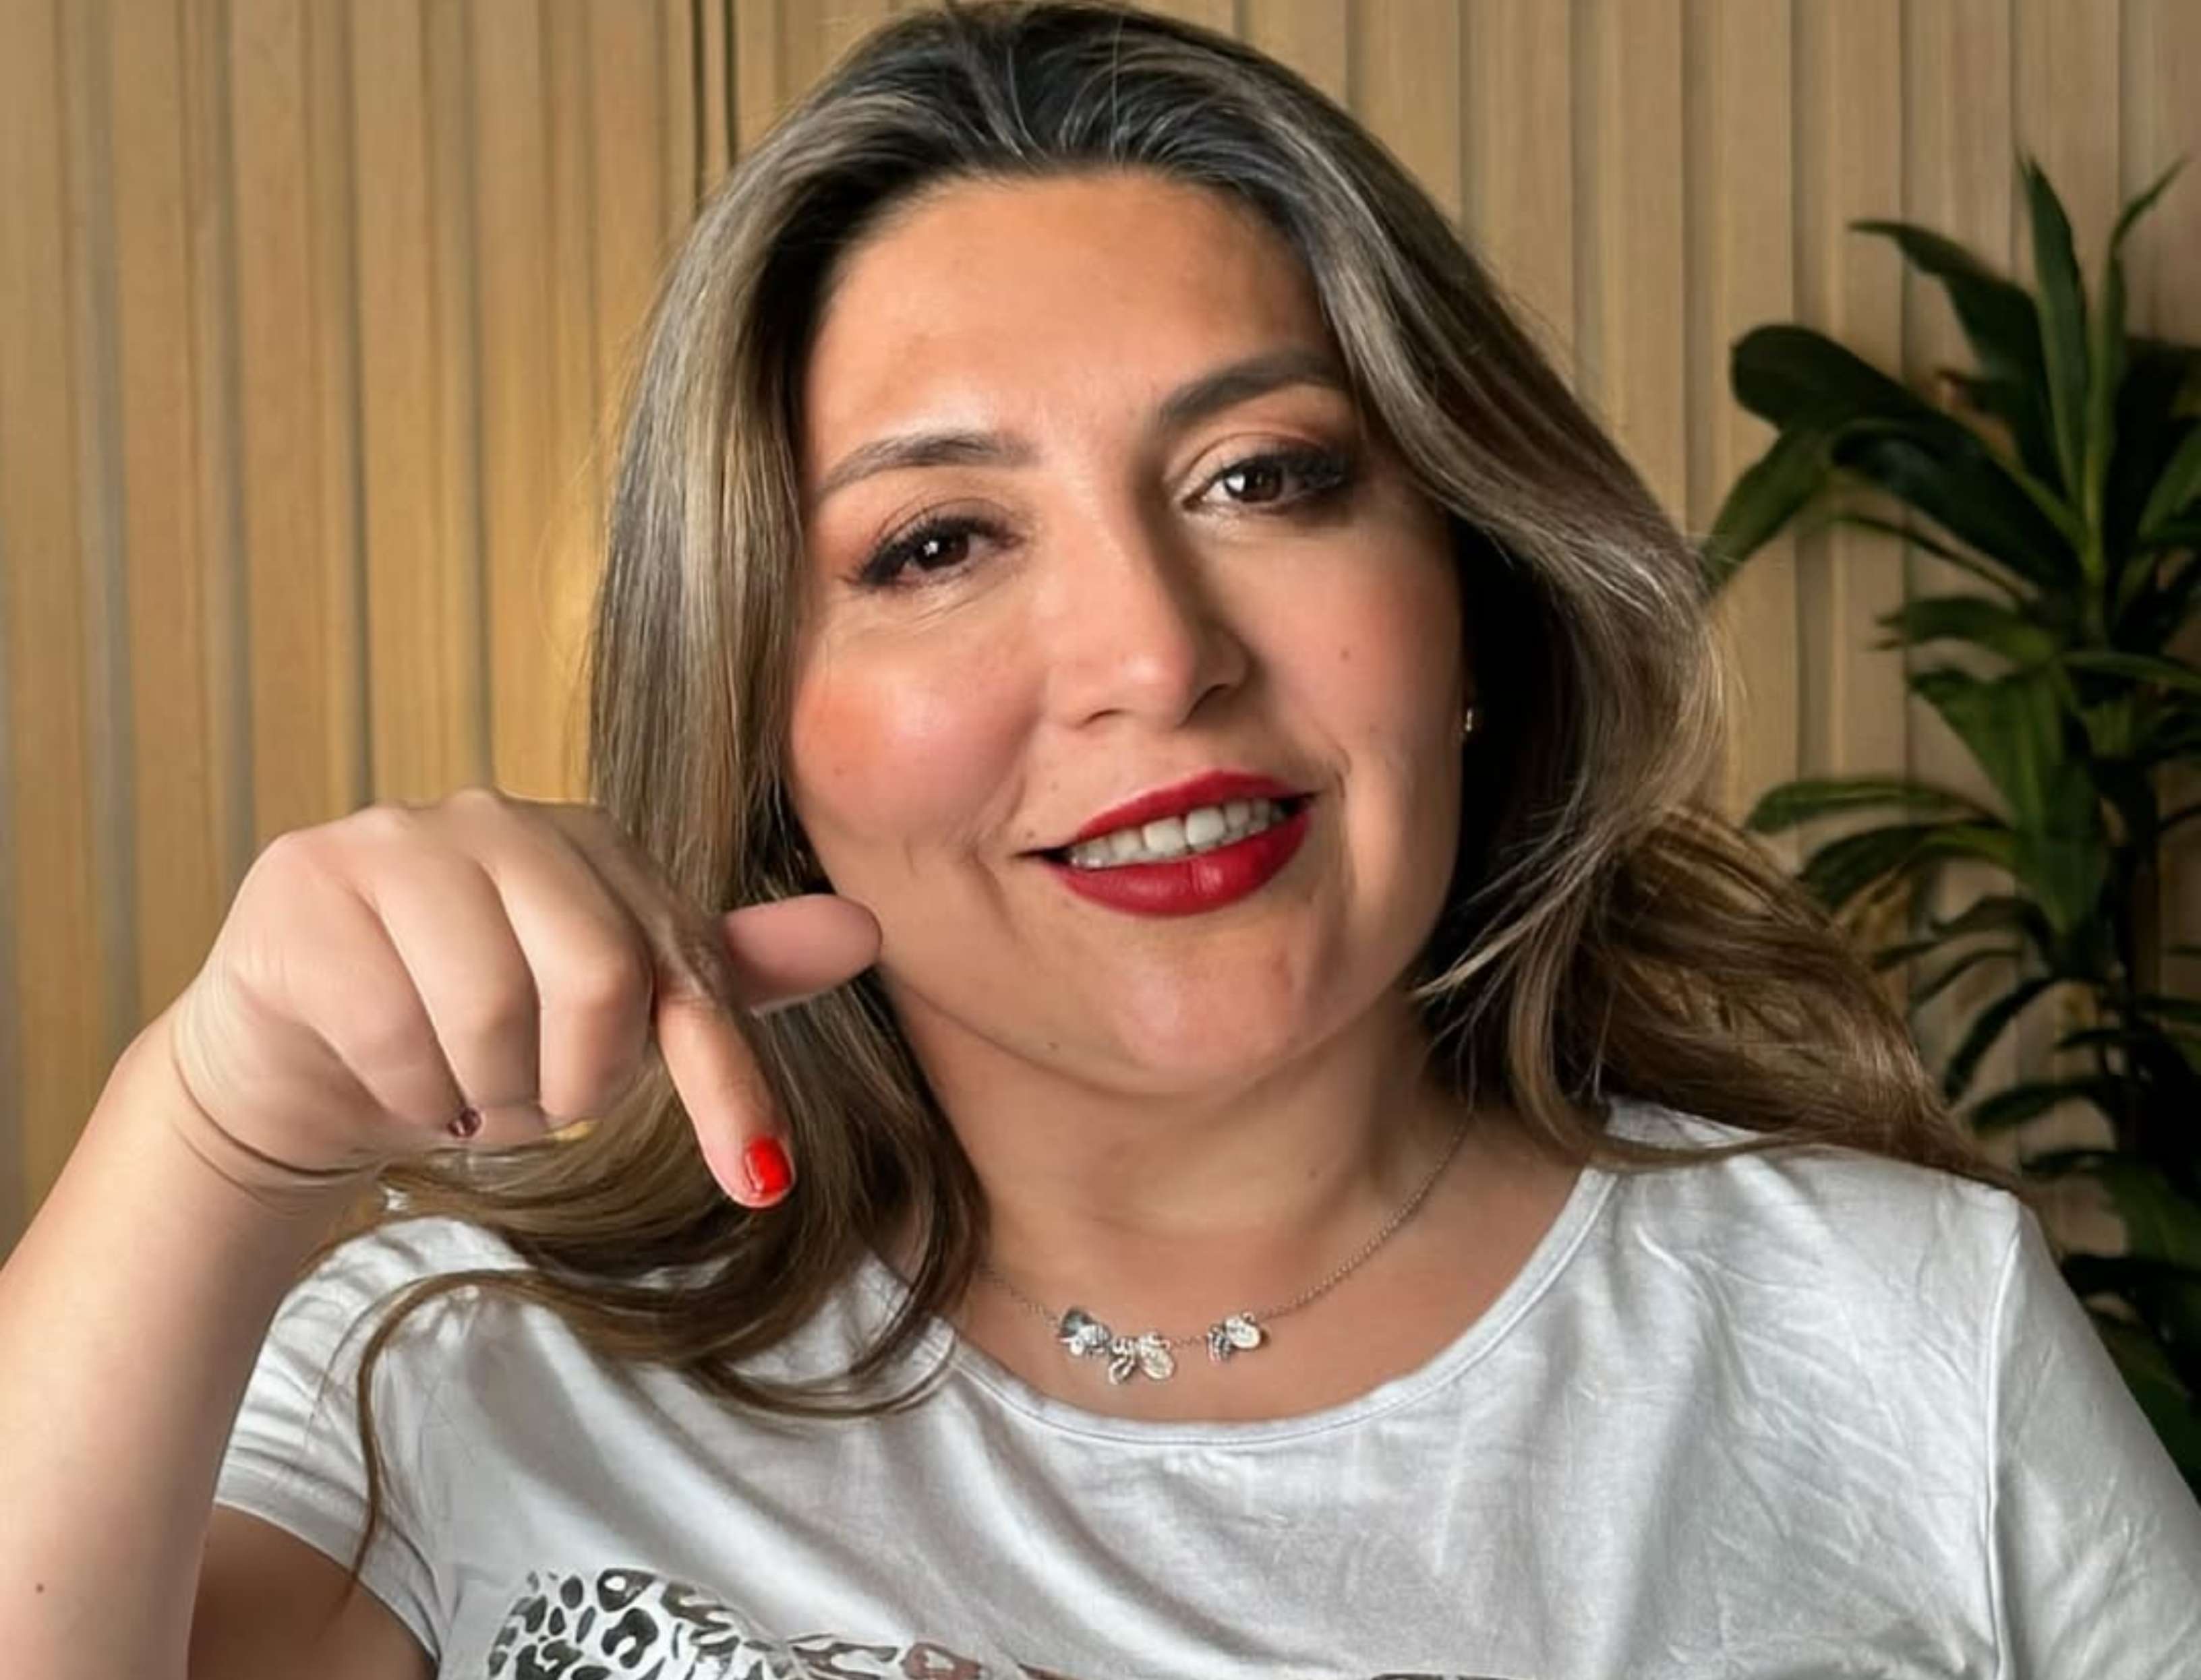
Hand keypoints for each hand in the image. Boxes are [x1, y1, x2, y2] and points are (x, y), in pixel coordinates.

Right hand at [157, 788, 878, 1206]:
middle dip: (576, 1082)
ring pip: (491, 1008)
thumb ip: (727, 974)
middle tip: (533, 1099)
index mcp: (593, 846)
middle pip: (599, 977)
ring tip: (461, 1081)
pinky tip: (394, 1074)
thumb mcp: (613, 1013)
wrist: (313, 1055)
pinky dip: (409, 1092)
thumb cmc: (478, 1030)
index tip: (761, 1179)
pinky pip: (393, 1027)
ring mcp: (397, 837)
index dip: (725, 1081)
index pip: (681, 969)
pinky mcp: (310, 882)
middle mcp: (499, 816)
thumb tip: (863, 928)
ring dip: (486, 1092)